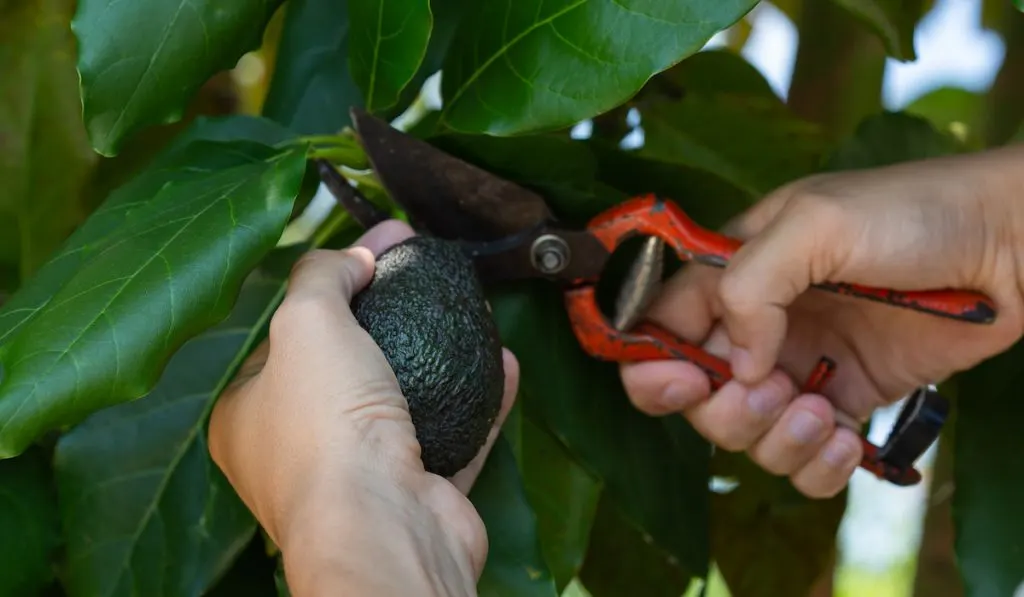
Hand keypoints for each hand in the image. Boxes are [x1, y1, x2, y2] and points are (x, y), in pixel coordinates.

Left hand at [208, 220, 518, 595]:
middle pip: (349, 361)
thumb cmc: (325, 426)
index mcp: (250, 416)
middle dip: (389, 308)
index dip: (335, 282)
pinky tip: (503, 361)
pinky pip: (453, 431)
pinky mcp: (419, 489)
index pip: (288, 336)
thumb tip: (351, 258)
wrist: (385, 525)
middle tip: (423, 261)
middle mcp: (299, 449)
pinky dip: (478, 396)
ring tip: (470, 303)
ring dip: (439, 350)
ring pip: (404, 397)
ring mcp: (363, 474)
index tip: (380, 245)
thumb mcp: (306, 323)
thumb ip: (321, 277)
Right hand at [620, 144, 1023, 496]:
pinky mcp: (844, 403)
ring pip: (746, 437)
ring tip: (823, 412)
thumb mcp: (815, 223)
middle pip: (693, 397)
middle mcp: (756, 326)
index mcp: (731, 273)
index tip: (686, 379)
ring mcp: (799, 368)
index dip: (653, 364)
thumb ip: (749, 285)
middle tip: (774, 391)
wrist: (1010, 245)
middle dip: (724, 410)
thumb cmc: (913, 214)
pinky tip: (849, 438)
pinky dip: (816, 466)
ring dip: (776, 441)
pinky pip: (803, 460)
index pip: (657, 327)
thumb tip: (734, 364)